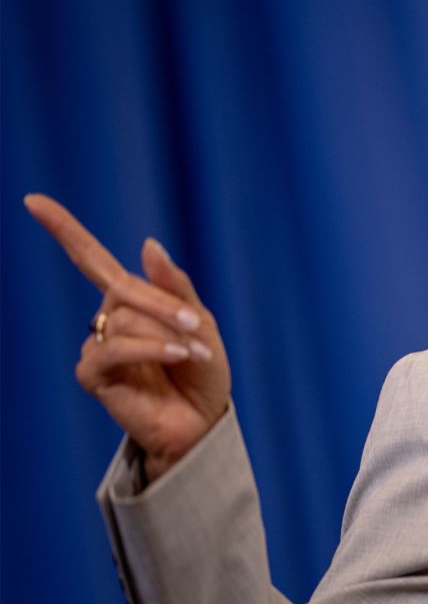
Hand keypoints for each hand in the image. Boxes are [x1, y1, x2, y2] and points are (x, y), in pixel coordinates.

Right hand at [25, 193, 230, 481]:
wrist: (203, 420)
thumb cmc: (202, 371)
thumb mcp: (201, 322)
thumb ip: (174, 286)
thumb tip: (147, 243)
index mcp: (132, 300)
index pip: (92, 259)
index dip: (64, 230)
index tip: (32, 200)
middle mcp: (109, 318)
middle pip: (124, 288)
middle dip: (164, 304)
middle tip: (195, 325)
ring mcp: (98, 346)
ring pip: (124, 318)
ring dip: (165, 332)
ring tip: (193, 352)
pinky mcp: (93, 375)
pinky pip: (113, 348)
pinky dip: (149, 348)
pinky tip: (176, 355)